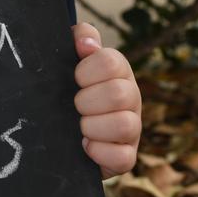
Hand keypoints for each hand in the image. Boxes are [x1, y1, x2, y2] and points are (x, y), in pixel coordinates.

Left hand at [73, 22, 141, 179]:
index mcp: (118, 71)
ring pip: (125, 125)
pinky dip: (99, 152)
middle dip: (87, 101)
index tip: (74, 78)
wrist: (64, 130)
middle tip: (75, 105)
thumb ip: (80, 38)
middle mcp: (131, 98)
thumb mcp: (71, 59)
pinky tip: (85, 146)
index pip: (112, 61)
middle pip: (119, 94)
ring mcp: (132, 129)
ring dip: (93, 126)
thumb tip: (85, 42)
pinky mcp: (127, 157)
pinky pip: (123, 158)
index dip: (86, 70)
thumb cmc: (70, 87)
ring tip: (80, 126)